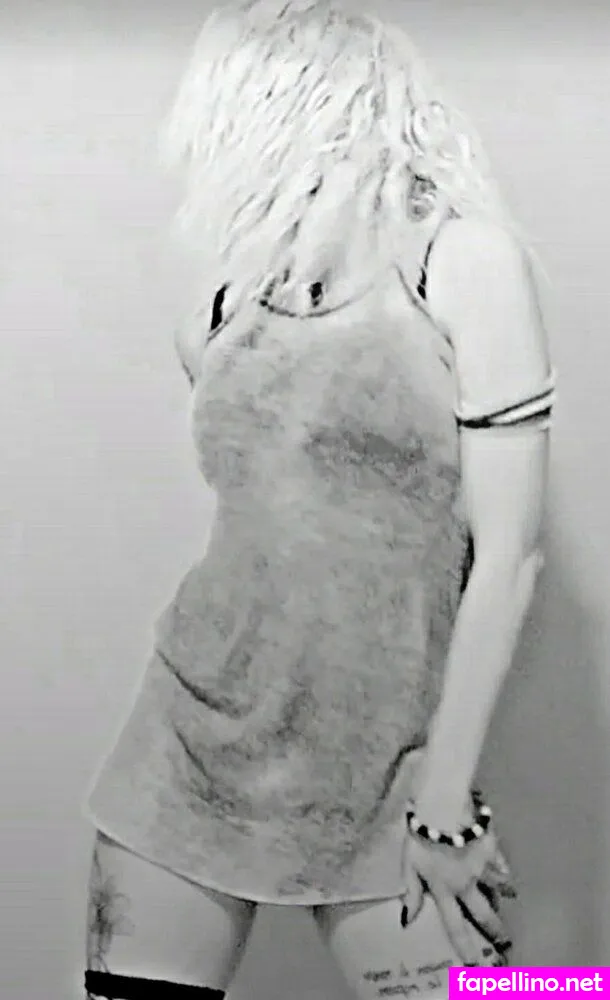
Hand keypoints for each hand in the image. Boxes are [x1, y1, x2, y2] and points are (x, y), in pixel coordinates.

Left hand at [401, 824, 514, 966]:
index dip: (465, 947)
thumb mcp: (409, 865)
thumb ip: (411, 893)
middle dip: (495, 931)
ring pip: (497, 889)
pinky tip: (506, 874)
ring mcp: (482, 867)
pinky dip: (503, 870)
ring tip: (509, 902)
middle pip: (484, 913)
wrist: (443, 808)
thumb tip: (407, 921)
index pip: (455, 925)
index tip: (475, 965)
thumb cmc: (421, 835)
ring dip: (503, 897)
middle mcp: (466, 884)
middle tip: (506, 944)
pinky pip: (501, 865)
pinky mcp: (491, 848)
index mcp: (444, 890)